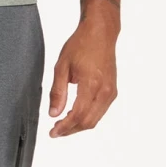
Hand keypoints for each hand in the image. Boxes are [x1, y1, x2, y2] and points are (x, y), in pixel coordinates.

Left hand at [47, 18, 118, 135]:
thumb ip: (57, 92)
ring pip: (95, 119)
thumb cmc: (81, 45)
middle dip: (71, 130)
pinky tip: (74, 114)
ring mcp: (110, 92)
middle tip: (55, 131)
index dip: (64, 127)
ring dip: (79, 125)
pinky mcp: (112, 91)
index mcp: (91, 84)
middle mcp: (104, 91)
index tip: (53, 132)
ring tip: (63, 124)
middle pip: (88, 121)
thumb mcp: (62, 66)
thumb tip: (53, 113)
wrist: (101, 33)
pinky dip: (87, 117)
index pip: (77, 115)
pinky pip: (100, 111)